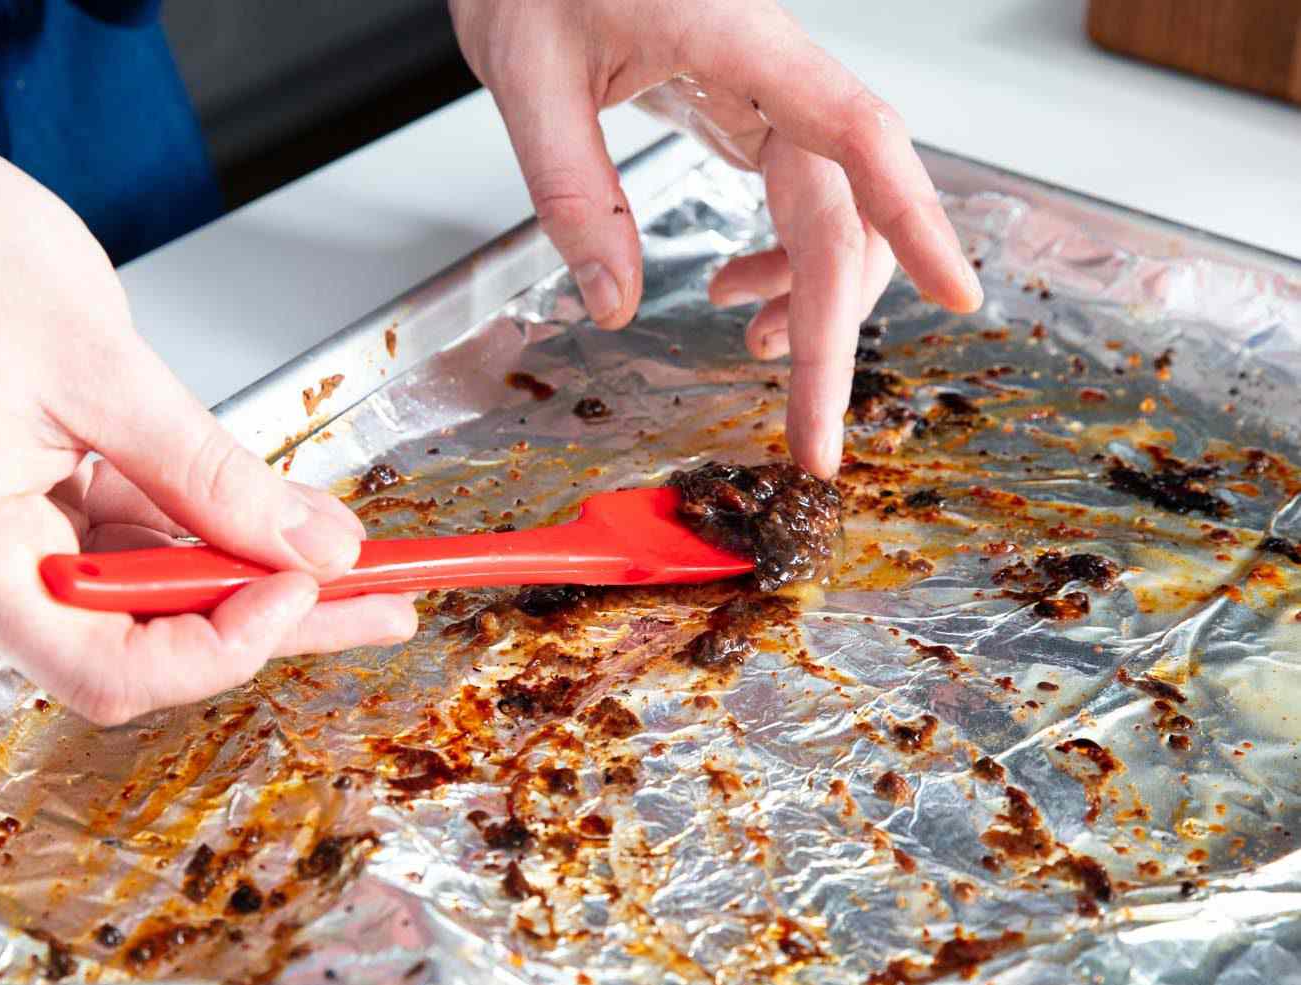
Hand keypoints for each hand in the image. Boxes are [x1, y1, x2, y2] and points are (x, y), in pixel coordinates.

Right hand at [0, 46, 415, 724]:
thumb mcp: (106, 366)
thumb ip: (213, 476)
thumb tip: (308, 547)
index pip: (109, 667)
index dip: (225, 645)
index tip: (308, 588)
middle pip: (132, 641)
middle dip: (261, 616)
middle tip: (370, 598)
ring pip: (129, 599)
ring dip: (233, 577)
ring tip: (333, 559)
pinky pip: (103, 549)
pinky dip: (181, 538)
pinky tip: (257, 527)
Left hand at [448, 0, 983, 476]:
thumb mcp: (528, 78)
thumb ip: (574, 193)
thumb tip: (615, 304)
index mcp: (741, 42)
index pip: (858, 134)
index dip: (916, 220)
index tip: (959, 296)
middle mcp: (776, 71)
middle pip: (846, 211)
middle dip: (834, 332)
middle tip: (815, 438)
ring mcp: (771, 93)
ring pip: (837, 212)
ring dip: (814, 298)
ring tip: (759, 348)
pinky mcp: (753, 111)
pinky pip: (802, 198)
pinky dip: (785, 262)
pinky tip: (739, 292)